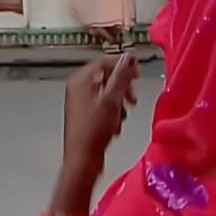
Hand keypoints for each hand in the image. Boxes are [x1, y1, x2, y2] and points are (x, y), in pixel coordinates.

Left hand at [54, 52, 140, 213]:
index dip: (122, 66)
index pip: (104, 62)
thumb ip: (122, 76)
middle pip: (105, 78)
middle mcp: (77, 88)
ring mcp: (79, 103)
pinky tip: (115, 126)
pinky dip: (112, 113)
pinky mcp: (84, 117)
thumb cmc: (95, 128)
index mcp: (80, 80)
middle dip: (122, 88)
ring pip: (106, 94)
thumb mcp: (113, 99)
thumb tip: (130, 56)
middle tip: (132, 99)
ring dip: (119, 103)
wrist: (83, 159)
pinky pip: (102, 107)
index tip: (138, 74)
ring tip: (122, 116)